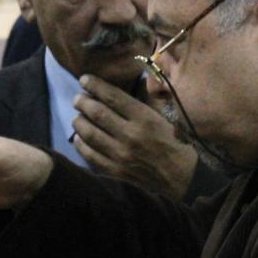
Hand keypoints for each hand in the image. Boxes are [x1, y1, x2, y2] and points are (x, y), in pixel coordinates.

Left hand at [71, 75, 198, 200]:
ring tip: (77, 116)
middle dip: (83, 102)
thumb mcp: (162, 118)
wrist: (181, 177)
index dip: (95, 85)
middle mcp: (130, 135)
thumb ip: (141, 105)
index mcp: (144, 118)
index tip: (84, 79)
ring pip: (90, 134)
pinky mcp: (116, 170)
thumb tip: (117, 92)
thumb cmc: (173, 143)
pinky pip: (90, 155)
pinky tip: (78, 137)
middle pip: (97, 113)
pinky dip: (81, 144)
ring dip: (79, 122)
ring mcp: (121, 155)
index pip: (113, 97)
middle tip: (77, 98)